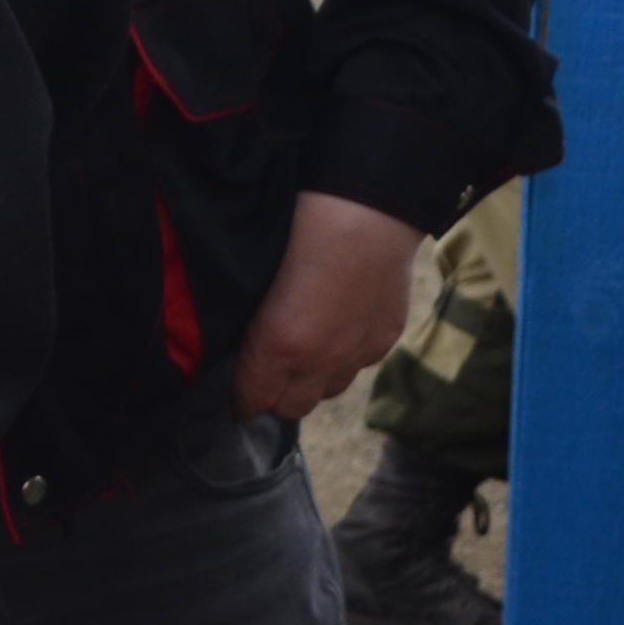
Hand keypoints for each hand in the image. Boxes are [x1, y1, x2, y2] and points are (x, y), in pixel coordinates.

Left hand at [231, 191, 426, 419]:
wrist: (365, 216)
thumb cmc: (297, 234)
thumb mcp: (257, 283)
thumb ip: (254, 326)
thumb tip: (246, 348)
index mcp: (279, 346)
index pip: (254, 399)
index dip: (243, 400)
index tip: (238, 393)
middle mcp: (320, 361)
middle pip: (292, 409)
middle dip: (276, 398)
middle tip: (268, 378)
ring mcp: (357, 354)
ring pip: (329, 392)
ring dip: (314, 382)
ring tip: (305, 356)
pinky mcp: (386, 341)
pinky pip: (359, 367)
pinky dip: (346, 359)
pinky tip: (340, 332)